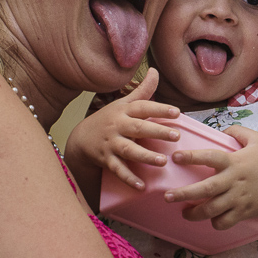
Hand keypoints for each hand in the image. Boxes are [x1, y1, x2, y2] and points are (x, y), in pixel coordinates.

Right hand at [65, 70, 180, 189]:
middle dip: (156, 132)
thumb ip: (142, 90)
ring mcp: (111, 144)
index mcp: (124, 111)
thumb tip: (156, 71)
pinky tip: (141, 186)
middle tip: (176, 136)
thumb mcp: (123, 103)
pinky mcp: (106, 160)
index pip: (143, 107)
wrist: (81, 139)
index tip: (176, 112)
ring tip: (162, 161)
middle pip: (138, 128)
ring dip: (145, 156)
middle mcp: (118, 126)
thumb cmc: (109, 119)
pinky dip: (129, 178)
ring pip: (129, 151)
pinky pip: (118, 170)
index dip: (159, 109)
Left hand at [166, 125, 257, 230]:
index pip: (210, 157)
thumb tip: (223, 128)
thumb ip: (238, 131)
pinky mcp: (244, 211)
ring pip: (212, 210)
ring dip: (195, 214)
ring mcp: (239, 198)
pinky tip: (210, 219)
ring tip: (184, 213)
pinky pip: (225, 222)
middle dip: (184, 194)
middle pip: (205, 189)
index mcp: (234, 161)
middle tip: (168, 197)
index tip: (176, 157)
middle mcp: (234, 180)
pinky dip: (215, 223)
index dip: (192, 157)